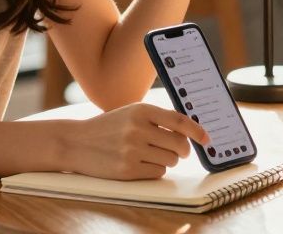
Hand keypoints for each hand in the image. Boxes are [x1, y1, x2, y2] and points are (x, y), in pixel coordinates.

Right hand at [61, 103, 208, 179]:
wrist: (76, 142)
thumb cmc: (109, 127)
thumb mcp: (132, 113)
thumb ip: (158, 119)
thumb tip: (190, 132)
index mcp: (141, 110)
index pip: (179, 121)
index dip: (197, 131)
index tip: (206, 139)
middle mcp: (137, 129)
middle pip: (178, 144)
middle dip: (182, 150)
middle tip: (178, 151)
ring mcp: (132, 150)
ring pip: (170, 160)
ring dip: (166, 160)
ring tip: (150, 154)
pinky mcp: (127, 169)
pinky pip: (157, 173)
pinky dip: (155, 170)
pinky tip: (140, 163)